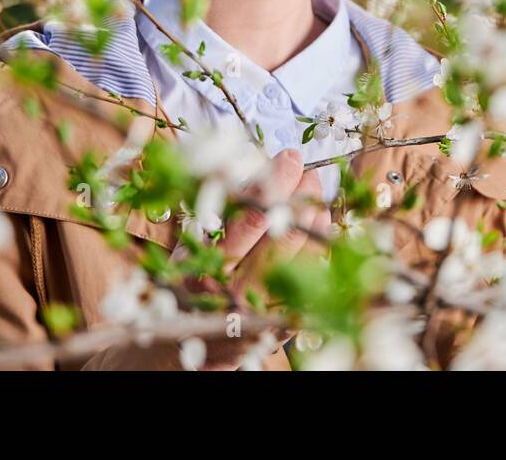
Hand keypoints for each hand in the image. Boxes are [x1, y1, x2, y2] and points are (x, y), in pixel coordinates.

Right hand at [182, 147, 330, 368]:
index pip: (251, 213)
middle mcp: (236, 288)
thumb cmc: (188, 286)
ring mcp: (263, 308)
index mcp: (208, 263)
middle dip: (302, 193)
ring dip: (315, 218)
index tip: (289, 157)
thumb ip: (218, 213)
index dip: (276, 180)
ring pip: (304, 253)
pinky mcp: (283, 323)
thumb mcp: (190, 248)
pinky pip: (313, 279)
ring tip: (314, 197)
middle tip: (308, 174)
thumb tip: (256, 167)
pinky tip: (318, 228)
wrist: (185, 348)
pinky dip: (320, 248)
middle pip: (283, 230)